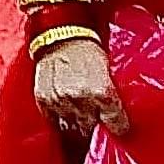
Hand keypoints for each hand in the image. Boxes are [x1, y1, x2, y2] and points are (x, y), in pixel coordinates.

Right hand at [29, 23, 127, 142]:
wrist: (61, 35)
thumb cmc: (88, 51)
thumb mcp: (107, 72)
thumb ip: (110, 96)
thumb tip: (113, 117)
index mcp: (102, 91)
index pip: (116, 124)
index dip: (119, 128)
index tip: (118, 128)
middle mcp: (81, 98)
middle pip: (91, 129)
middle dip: (95, 127)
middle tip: (96, 124)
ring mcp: (60, 100)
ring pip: (71, 129)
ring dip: (77, 126)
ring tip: (80, 121)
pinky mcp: (44, 99)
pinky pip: (53, 121)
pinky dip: (59, 119)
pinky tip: (65, 113)